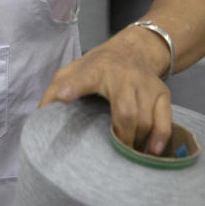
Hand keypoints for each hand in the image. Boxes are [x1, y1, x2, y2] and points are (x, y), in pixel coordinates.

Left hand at [39, 35, 171, 154]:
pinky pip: (165, 118)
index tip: (64, 96)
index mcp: (94, 71)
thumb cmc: (97, 66)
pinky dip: (160, 137)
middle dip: (121, 137)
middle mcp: (123, 77)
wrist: (135, 49)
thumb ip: (53, 93)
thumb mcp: (71, 71)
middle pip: (125, 112)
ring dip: (138, 142)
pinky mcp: (162, 92)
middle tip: (114, 153)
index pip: (82, 79)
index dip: (73, 87)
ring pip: (146, 119)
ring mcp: (145, 85)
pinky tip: (153, 151)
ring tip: (129, 156)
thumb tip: (38, 119)